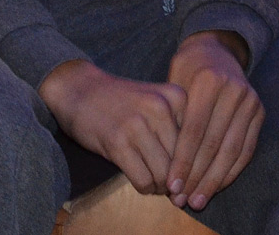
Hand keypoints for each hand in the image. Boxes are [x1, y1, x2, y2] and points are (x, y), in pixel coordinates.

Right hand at [39, 60, 185, 195]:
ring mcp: (138, 124)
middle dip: (179, 182)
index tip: (192, 182)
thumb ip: (178, 130)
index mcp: (176, 96)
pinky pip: (143, 180)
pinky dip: (145, 188)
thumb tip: (196, 175)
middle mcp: (160, 107)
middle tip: (173, 190)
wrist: (80, 89)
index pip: (199, 143)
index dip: (196, 168)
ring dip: (161, 188)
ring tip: (156, 186)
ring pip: (164, 175)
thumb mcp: (157, 103)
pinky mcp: (118, 142)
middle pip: (182, 162)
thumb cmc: (122, 102)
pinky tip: (141, 182)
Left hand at [165, 32, 262, 211]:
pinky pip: (247, 149)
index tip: (171, 185)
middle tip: (181, 200)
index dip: (182, 161)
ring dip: (214, 180)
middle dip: (197, 176)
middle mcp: (233, 90)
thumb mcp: (174, 82)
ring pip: (232, 150)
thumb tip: (165, 164)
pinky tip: (216, 187)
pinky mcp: (260, 113)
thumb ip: (172, 117)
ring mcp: (250, 101)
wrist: (218, 49)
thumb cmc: (187, 69)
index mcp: (208, 81)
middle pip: (214, 144)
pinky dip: (231, 172)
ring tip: (198, 200)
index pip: (194, 130)